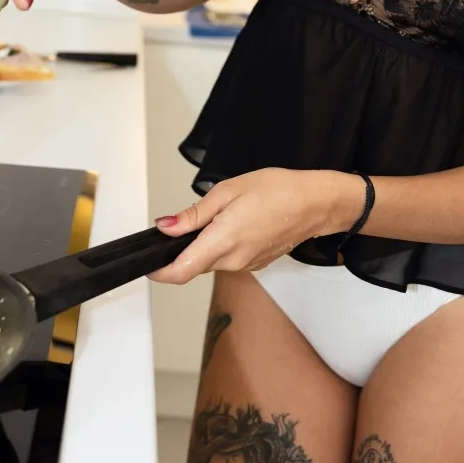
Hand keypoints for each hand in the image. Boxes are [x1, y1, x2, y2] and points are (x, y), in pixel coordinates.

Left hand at [149, 169, 362, 283]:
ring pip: (211, 262)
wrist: (314, 203)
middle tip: (188, 222)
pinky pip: (229, 259)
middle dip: (184, 250)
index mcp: (223, 241)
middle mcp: (233, 261)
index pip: (181, 271)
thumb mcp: (227, 191)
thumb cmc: (277, 191)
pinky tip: (236, 223)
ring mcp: (246, 265)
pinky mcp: (256, 264)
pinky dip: (223, 245)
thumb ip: (194, 214)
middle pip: (194, 265)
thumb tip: (166, 227)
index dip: (159, 272)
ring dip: (205, 245)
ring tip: (221, 215)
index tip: (149, 263)